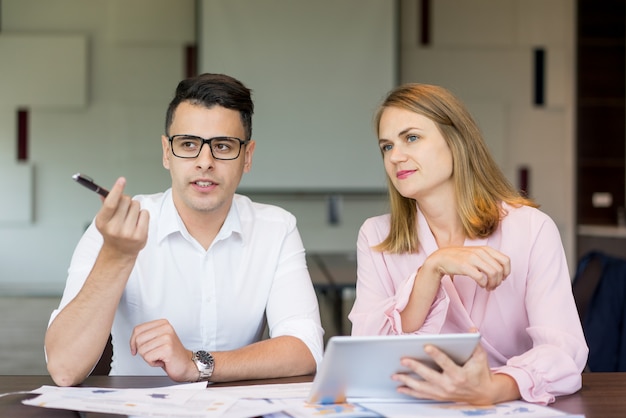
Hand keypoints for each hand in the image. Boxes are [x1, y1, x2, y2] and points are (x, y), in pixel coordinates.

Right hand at [95, 177, 148, 257]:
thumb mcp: (105, 219)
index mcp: (103, 221)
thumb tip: (103, 191)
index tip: (122, 180)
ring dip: (135, 209)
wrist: (119, 251)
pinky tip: (137, 223)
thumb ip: (106, 204)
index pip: (110, 203)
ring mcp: (128, 233)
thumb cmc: (112, 232)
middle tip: (124, 210)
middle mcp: (114, 228)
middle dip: (126, 201)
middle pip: (126, 200)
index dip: (116, 190)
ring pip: (137, 206)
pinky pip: (145, 214)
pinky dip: (142, 215)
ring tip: (130, 218)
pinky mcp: (140, 236)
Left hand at [130, 319, 197, 381]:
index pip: (137, 329)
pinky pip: (148, 357)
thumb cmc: (171, 354)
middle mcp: (166, 328)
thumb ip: (146, 336)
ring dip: (148, 358)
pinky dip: (152, 363)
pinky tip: (162, 360)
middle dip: (142, 351)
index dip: (132, 342)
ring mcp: (167, 337)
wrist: (185, 364)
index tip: (135, 348)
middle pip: (138, 339)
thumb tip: (133, 340)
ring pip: (142, 350)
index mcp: (163, 323)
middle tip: (154, 353)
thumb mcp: (158, 340)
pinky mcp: (167, 348)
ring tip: (159, 356)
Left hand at [392, 342, 518, 404]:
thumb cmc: (480, 372)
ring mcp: (443, 393)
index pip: (446, 363)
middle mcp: (450, 385)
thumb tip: (472, 329)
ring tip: (395, 375)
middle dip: (415, 367)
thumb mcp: (480, 357)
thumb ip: (475, 342)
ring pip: (422, 388)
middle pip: (429, 376)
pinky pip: (422, 395)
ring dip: (407, 381)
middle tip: (403, 360)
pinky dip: (410, 392)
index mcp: (460, 374)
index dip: (436, 355)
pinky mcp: (439, 397)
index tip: (426, 346)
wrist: (484, 394)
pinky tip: (400, 388)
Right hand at [425, 246, 509, 290]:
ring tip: (488, 287)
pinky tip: (481, 285)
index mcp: (486, 249)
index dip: (507, 272)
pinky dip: (484, 284)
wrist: (441, 258)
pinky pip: (481, 278)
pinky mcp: (464, 266)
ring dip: (493, 284)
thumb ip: (489, 258)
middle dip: (499, 281)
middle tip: (493, 286)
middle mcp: (480, 252)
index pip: (506, 260)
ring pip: (492, 273)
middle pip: (500, 270)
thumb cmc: (460, 257)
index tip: (502, 278)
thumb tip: (503, 271)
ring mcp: (472, 258)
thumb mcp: (477, 253)